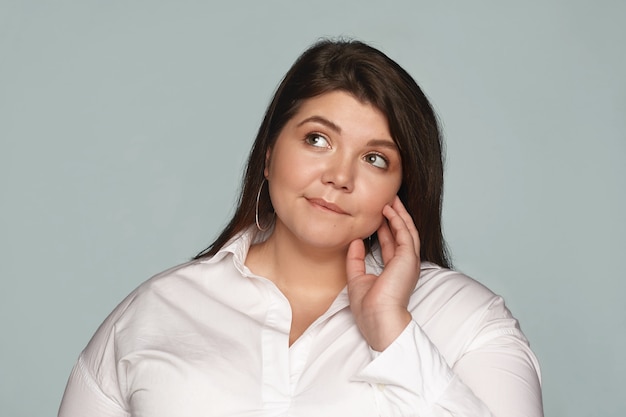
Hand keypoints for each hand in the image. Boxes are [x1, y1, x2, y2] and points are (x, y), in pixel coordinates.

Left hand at [346, 196, 420, 350]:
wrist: (379, 320)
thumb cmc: (369, 308)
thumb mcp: (357, 279)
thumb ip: (355, 259)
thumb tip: (355, 240)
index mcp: (394, 270)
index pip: (391, 243)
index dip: (385, 228)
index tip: (377, 215)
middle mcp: (404, 264)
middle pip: (402, 233)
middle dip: (395, 216)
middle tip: (388, 199)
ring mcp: (409, 261)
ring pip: (407, 230)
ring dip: (399, 213)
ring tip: (391, 198)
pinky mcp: (409, 258)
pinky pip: (405, 233)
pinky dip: (398, 219)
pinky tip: (389, 209)